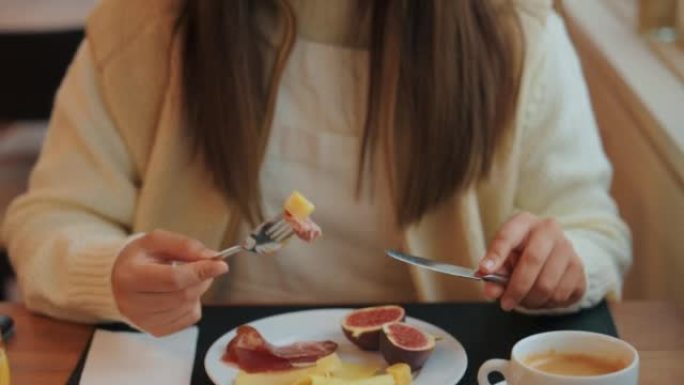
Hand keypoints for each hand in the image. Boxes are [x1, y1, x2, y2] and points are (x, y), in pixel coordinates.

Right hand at [112, 230, 227, 335]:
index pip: (173, 279)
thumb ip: (185, 246)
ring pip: (188, 307)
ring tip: (187, 278)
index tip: (221, 264)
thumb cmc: (141, 257)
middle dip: (202, 280)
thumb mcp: (158, 241)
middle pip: (183, 295)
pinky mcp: (155, 330)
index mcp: (130, 276)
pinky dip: (193, 304)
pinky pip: (188, 319)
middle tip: (203, 267)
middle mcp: (132, 303)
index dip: (200, 272)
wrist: (121, 277)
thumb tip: (213, 258)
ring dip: (198, 291)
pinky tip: (180, 293)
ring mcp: (143, 321)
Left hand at [478, 212, 585, 310]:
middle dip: (516, 288)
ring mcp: (568, 248)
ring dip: (531, 300)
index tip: (484, 271)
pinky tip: (540, 298)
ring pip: (547, 284)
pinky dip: (546, 303)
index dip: (495, 255)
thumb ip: (494, 273)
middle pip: (532, 261)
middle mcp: (549, 229)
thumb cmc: (521, 253)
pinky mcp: (579, 268)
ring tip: (523, 300)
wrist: (553, 253)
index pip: (507, 236)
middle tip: (506, 304)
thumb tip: (491, 291)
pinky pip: (560, 295)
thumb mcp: (504, 258)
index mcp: (524, 222)